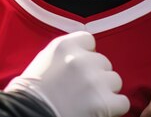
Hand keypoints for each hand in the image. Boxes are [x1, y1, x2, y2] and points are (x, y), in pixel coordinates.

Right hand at [5, 31, 129, 116]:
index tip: (80, 68)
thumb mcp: (43, 62)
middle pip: (103, 62)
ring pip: (115, 80)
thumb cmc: (30, 94)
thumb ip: (64, 54)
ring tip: (88, 102)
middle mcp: (81, 59)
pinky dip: (114, 109)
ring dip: (106, 91)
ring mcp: (94, 80)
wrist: (28, 114)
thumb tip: (81, 54)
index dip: (87, 54)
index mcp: (64, 46)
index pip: (89, 40)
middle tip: (81, 91)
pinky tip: (99, 112)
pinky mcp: (104, 102)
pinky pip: (122, 101)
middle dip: (96, 76)